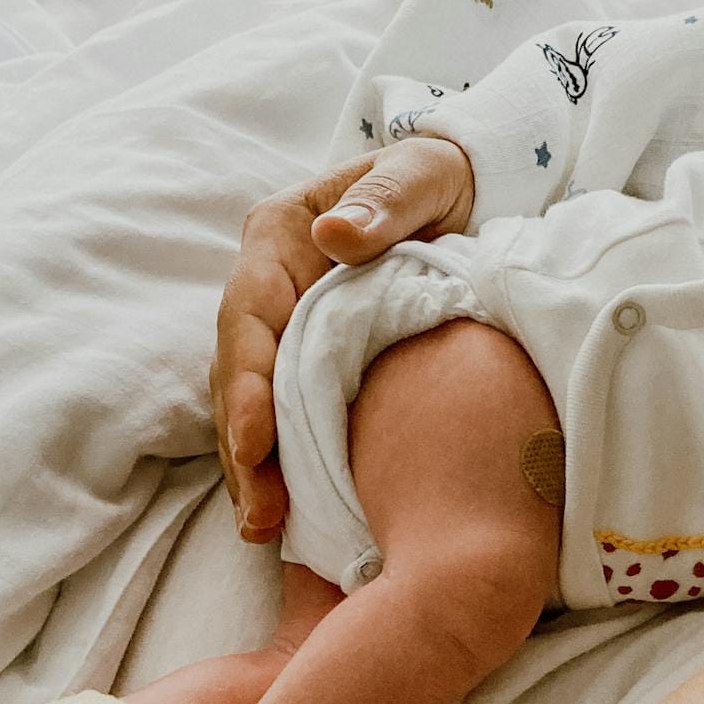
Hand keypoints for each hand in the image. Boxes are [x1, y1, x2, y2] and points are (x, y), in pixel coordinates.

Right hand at [212, 137, 474, 540]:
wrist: (463, 193)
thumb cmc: (436, 179)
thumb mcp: (420, 176)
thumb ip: (385, 201)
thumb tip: (336, 237)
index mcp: (282, 237)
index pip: (249, 314)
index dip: (249, 381)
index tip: (255, 441)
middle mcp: (270, 286)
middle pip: (240, 371)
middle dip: (243, 444)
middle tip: (259, 511)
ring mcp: (285, 326)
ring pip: (253, 401)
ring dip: (253, 466)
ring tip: (262, 527)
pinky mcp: (308, 359)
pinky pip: (284, 414)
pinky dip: (280, 462)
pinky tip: (285, 514)